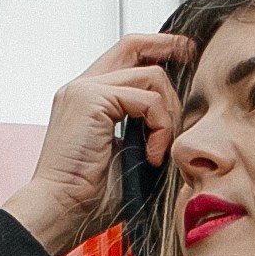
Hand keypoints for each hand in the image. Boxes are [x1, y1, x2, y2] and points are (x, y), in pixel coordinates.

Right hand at [2, 35, 192, 255]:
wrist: (61, 210)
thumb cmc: (89, 196)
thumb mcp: (127, 155)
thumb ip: (144, 130)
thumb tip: (179, 122)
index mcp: (87, 100)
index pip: (124, 58)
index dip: (156, 51)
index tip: (185, 57)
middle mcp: (82, 88)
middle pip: (133, 45)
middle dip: (169, 47)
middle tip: (193, 57)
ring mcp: (84, 90)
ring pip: (151, 75)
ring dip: (169, 113)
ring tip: (161, 148)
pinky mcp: (91, 99)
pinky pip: (147, 100)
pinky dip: (160, 128)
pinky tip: (152, 156)